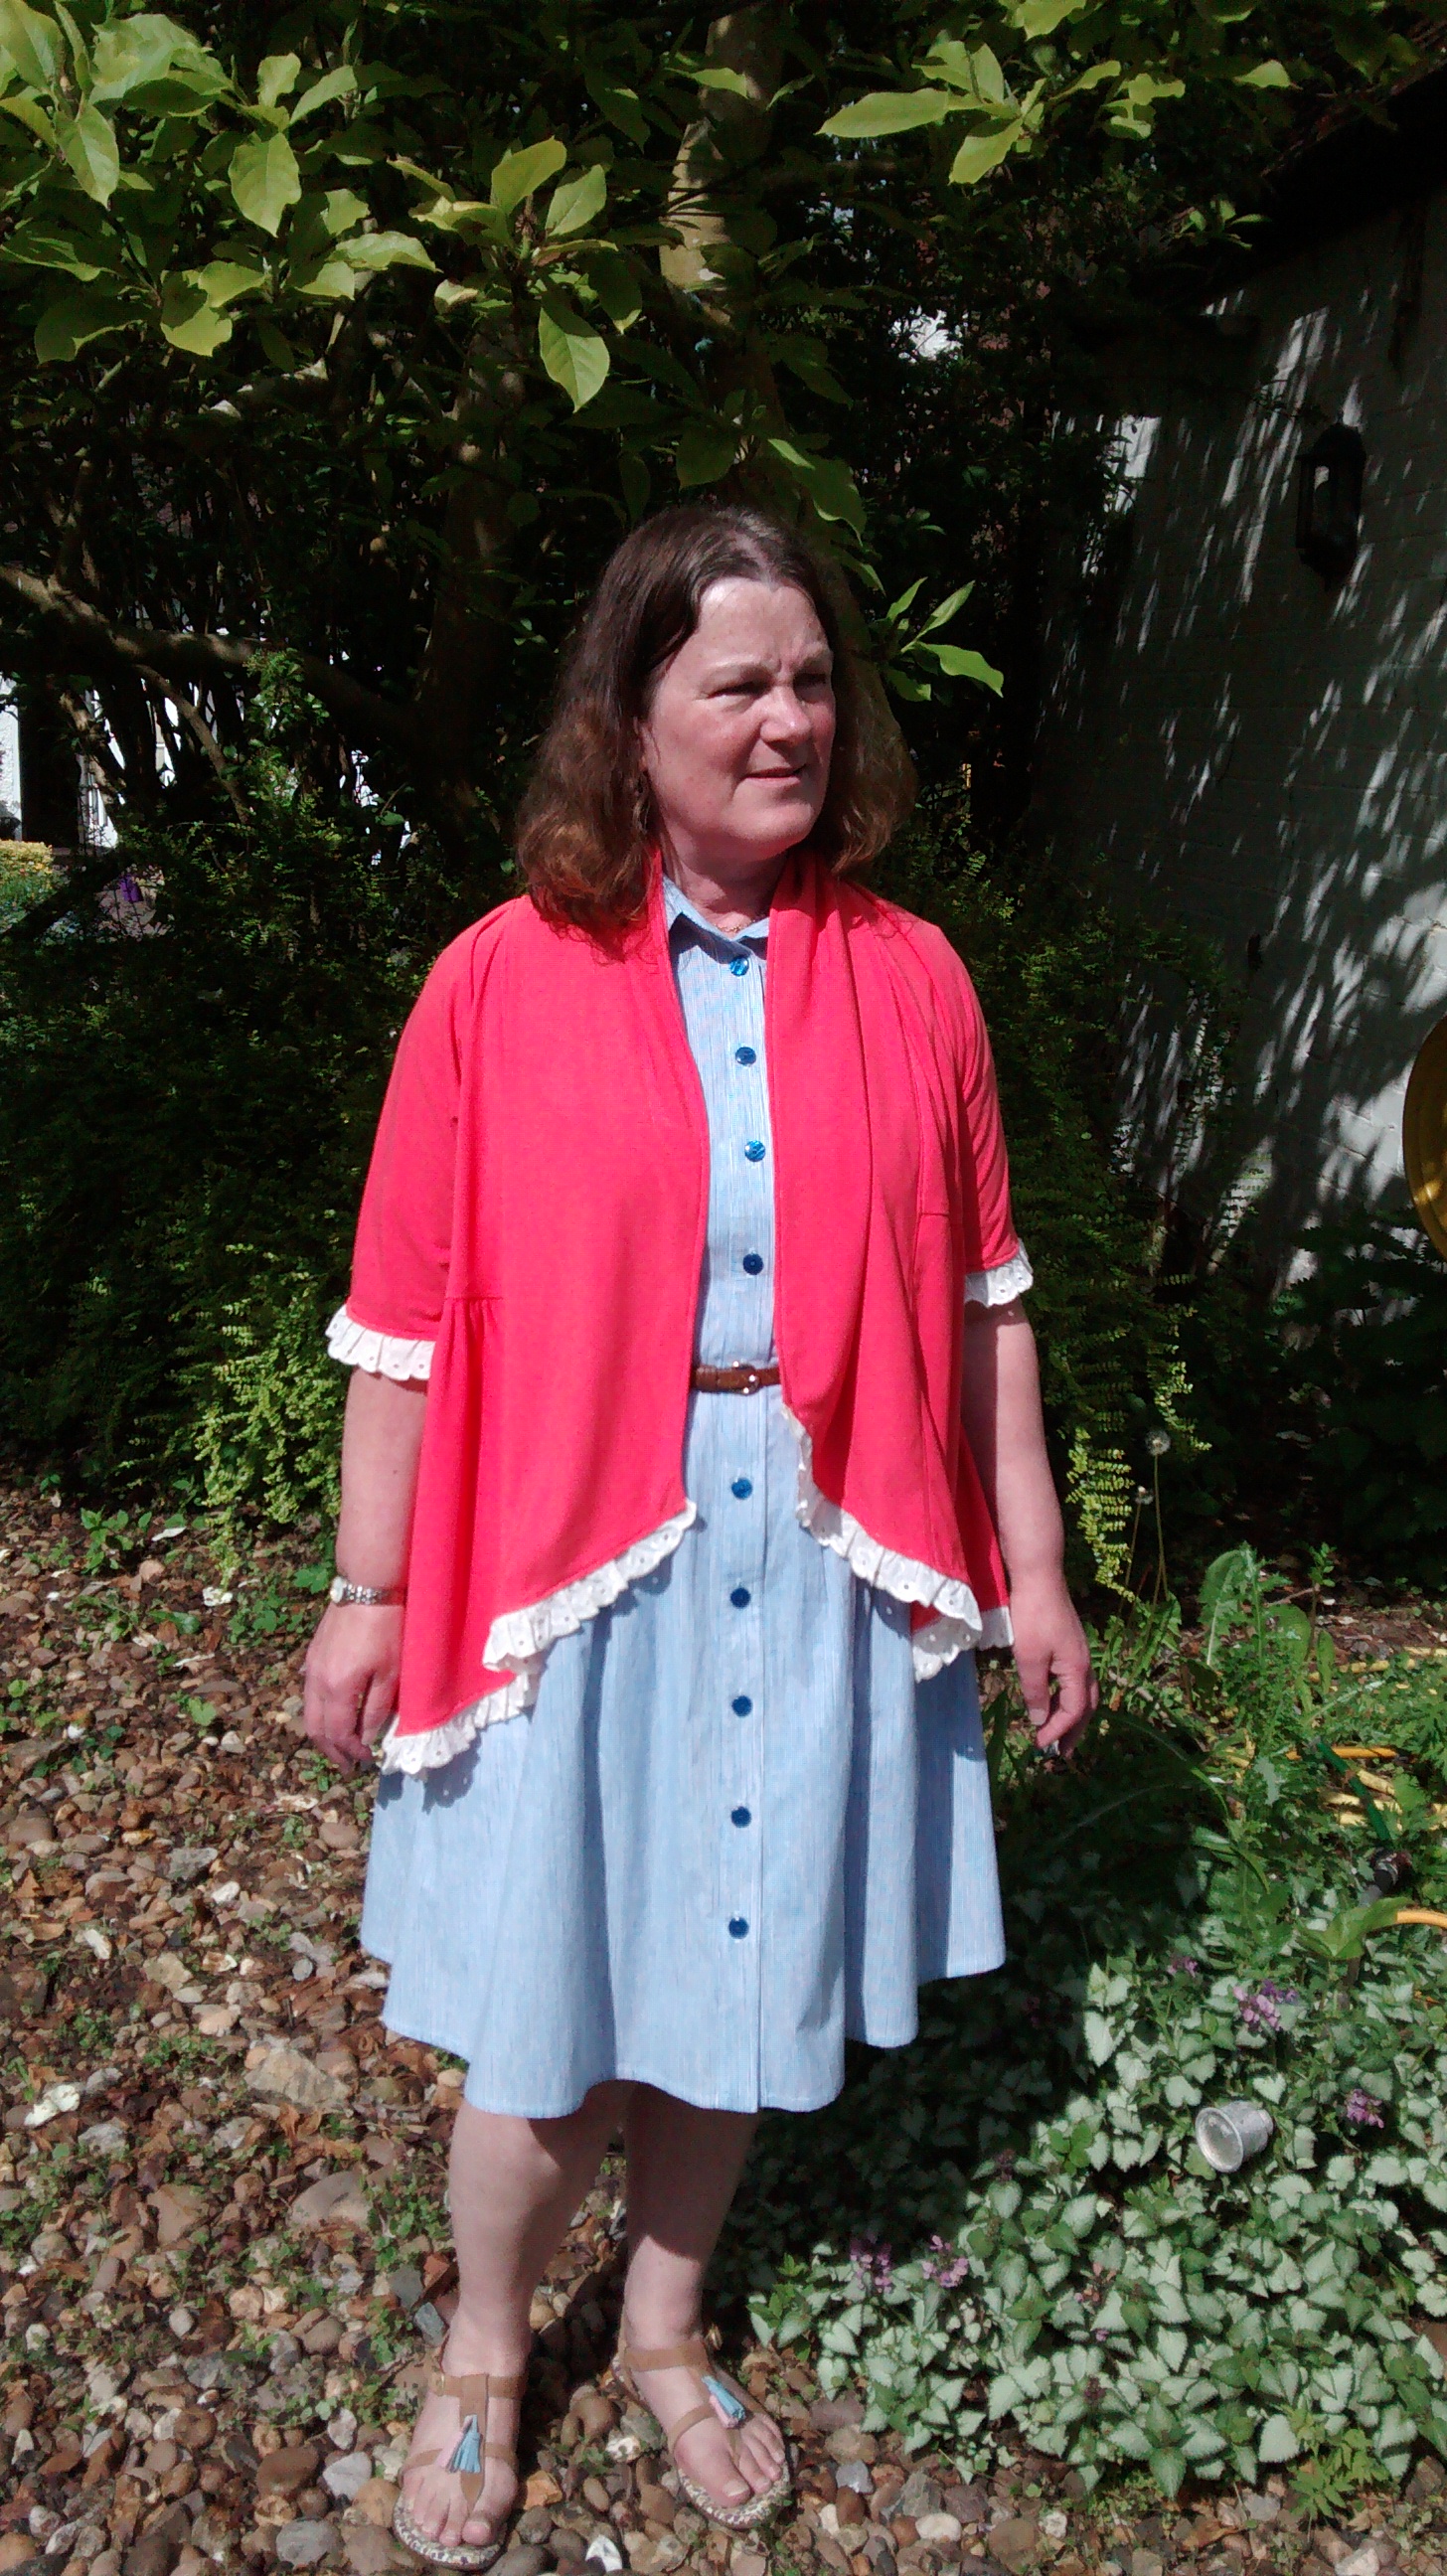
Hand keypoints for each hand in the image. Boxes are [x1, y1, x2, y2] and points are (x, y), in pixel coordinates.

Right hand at [303, 1602, 403, 1773]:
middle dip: (331, 1751)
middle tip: (347, 1765)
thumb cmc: (386, 1629)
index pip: (338, 1733)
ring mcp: (310, 1668)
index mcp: (337, 1689)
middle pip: (316, 1728)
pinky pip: (309, 1693)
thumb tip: (366, 1737)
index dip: (351, 1752)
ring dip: (323, 1733)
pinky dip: (319, 1712)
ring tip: (339, 1745)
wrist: (367, 1588)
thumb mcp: (390, 1672)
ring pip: (308, 1712)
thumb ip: (377, 1708)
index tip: (366, 1761)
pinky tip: (332, 1713)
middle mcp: (316, 1682)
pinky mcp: (312, 1655)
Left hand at [1008, 1569, 1097, 1756]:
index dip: (1058, 1730)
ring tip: (1058, 1731)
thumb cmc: (1032, 1618)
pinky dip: (1065, 1696)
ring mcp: (1079, 1652)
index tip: (1040, 1745)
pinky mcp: (1069, 1644)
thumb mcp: (1029, 1658)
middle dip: (1074, 1730)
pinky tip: (1051, 1698)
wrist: (1039, 1578)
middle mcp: (1084, 1663)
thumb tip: (1039, 1721)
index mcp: (1078, 1670)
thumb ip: (1035, 1692)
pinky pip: (1073, 1679)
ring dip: (1071, 1714)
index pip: (1075, 1711)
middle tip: (1062, 1753)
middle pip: (1086, 1705)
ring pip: (1082, 1692)